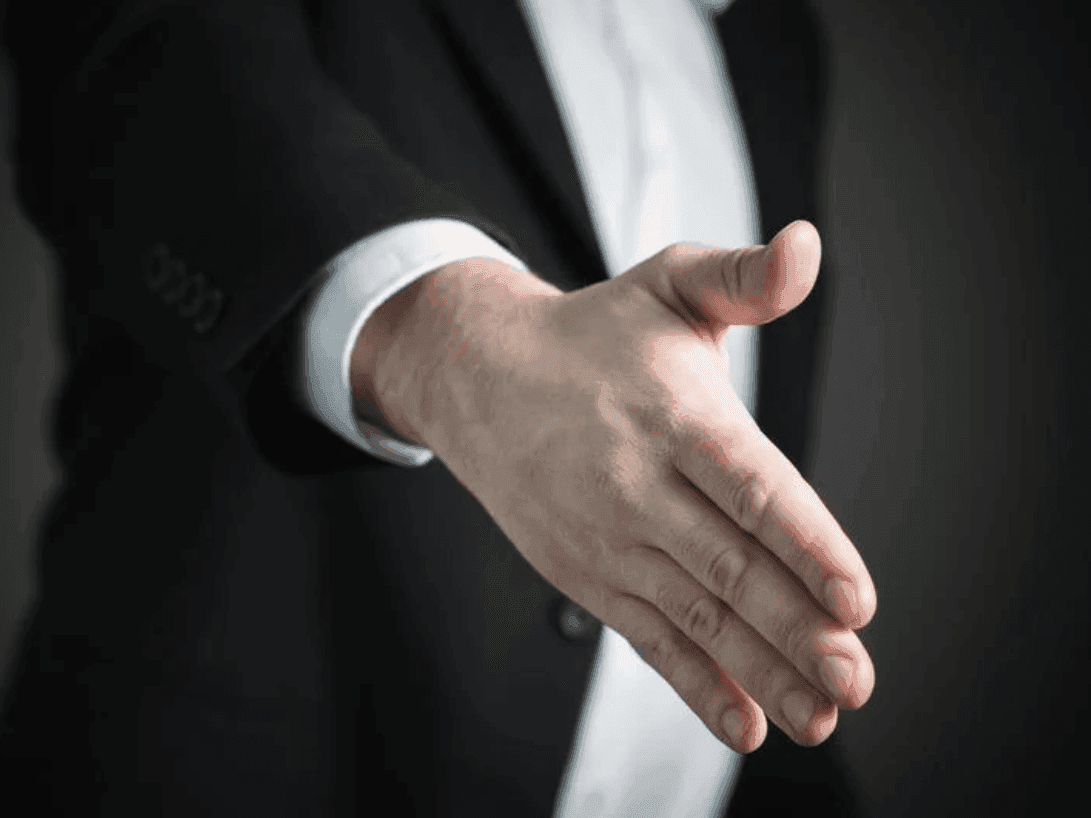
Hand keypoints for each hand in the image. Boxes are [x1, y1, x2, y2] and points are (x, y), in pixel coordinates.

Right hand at [359, 220, 876, 752]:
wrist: (479, 378)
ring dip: (757, 669)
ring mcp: (609, 537)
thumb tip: (807, 245)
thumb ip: (744, 277)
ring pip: (693, 614)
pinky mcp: (590, 574)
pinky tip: (742, 722)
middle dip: (794, 627)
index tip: (856, 596)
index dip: (804, 542)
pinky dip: (695, 684)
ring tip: (818, 715)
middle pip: (727, 565)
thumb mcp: (668, 284)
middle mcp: (637, 484)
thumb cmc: (593, 335)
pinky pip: (648, 637)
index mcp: (671, 414)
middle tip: (854, 677)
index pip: (748, 486)